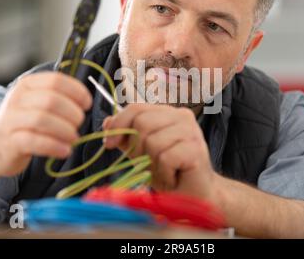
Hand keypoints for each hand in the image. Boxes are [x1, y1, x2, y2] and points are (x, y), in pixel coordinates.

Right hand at [0, 72, 91, 176]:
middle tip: (78, 125)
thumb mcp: (36, 103)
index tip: (86, 104)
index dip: (77, 92)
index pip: (56, 80)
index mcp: (28, 85)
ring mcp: (11, 120)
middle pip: (52, 100)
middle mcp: (17, 99)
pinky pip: (35, 141)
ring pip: (43, 120)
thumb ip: (58, 98)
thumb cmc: (23, 123)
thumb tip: (86, 100)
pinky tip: (65, 150)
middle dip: (72, 114)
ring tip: (74, 138)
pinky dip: (55, 146)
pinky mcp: (10, 142)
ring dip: (65, 131)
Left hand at [102, 104, 218, 202]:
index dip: (119, 124)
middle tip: (148, 164)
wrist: (192, 195)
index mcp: (168, 112)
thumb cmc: (167, 172)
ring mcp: (191, 131)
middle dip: (137, 148)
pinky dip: (164, 173)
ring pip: (153, 141)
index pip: (136, 108)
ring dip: (152, 164)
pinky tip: (172, 177)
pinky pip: (165, 157)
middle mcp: (182, 116)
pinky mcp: (196, 149)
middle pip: (142, 123)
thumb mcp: (140, 152)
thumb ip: (126, 136)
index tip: (109, 144)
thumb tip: (107, 122)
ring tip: (163, 172)